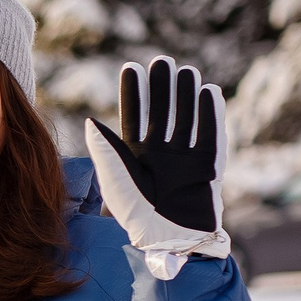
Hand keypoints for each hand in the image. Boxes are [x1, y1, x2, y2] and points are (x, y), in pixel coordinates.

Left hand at [87, 57, 230, 275]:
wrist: (169, 239)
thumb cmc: (136, 215)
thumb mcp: (114, 181)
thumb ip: (104, 150)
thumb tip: (89, 120)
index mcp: (134, 156)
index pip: (134, 117)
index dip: (134, 94)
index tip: (131, 67)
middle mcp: (160, 154)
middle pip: (163, 113)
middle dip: (162, 88)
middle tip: (162, 61)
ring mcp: (185, 158)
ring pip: (187, 118)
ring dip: (186, 95)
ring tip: (185, 70)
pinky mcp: (207, 166)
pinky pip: (210, 134)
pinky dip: (211, 113)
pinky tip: (209, 91)